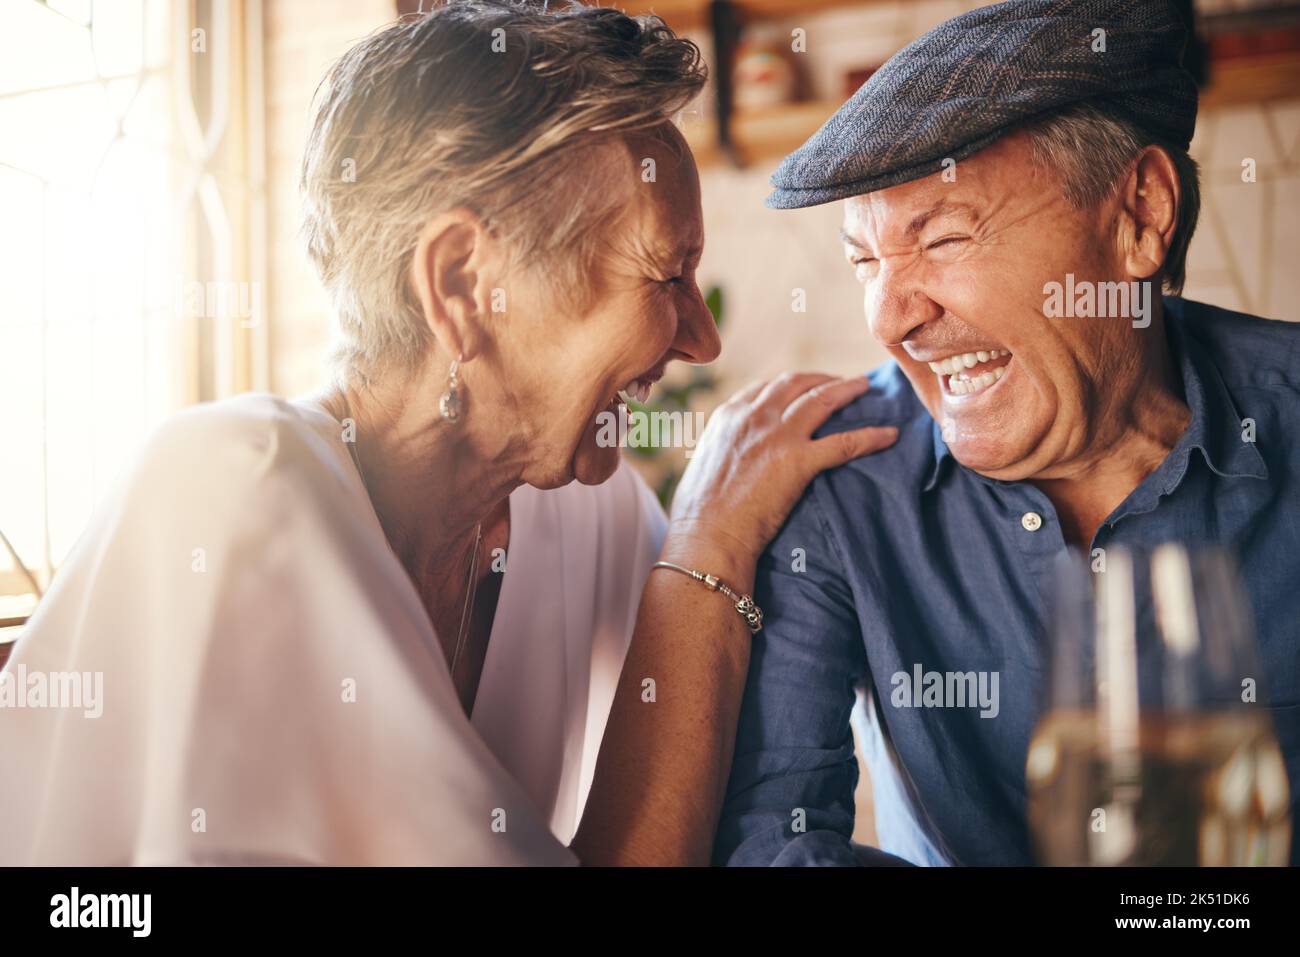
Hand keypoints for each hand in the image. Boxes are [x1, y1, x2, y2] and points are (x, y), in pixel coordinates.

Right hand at [666, 373, 896, 578]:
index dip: (792, 384)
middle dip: (821, 379)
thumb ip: (723, 449)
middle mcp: (754, 416)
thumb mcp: (704, 465)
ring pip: (822, 400)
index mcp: (729, 416)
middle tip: (840, 383)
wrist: (706, 536)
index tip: (807, 386)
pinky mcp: (798, 461)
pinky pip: (843, 443)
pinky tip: (888, 435)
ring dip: (848, 390)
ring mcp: (778, 436)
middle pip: (796, 384)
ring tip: (865, 386)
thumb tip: (730, 456)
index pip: (767, 387)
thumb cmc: (697, 515)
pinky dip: (870, 437)